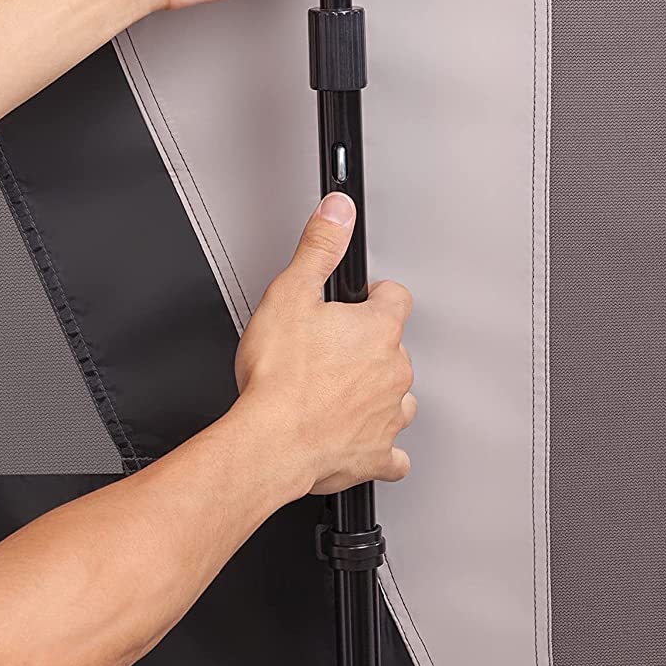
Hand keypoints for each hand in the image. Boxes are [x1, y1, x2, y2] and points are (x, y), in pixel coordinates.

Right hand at [233, 193, 415, 496]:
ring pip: (396, 395)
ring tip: (337, 390)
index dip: (372, 296)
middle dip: (366, 346)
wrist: (270, 442)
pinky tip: (358, 438)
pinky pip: (393, 452)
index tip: (355, 301)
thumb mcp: (290, 292)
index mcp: (378, 329)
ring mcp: (389, 414)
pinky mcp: (377, 454)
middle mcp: (393, 371)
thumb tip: (338, 210)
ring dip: (374, 391)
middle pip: (394, 347)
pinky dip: (379, 445)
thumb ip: (319, 247)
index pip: (396, 297)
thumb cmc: (278, 378)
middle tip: (329, 350)